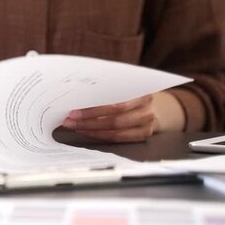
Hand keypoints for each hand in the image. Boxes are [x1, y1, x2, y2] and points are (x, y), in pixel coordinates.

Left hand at [61, 92, 184, 142]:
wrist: (154, 103)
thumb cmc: (130, 92)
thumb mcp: (123, 85)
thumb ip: (107, 88)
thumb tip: (76, 94)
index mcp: (142, 92)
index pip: (115, 104)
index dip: (93, 110)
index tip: (73, 111)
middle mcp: (147, 109)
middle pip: (114, 119)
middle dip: (88, 121)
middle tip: (69, 121)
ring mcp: (147, 124)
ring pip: (115, 131)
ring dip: (92, 130)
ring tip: (75, 127)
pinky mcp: (143, 135)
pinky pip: (118, 139)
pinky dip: (100, 136)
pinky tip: (87, 132)